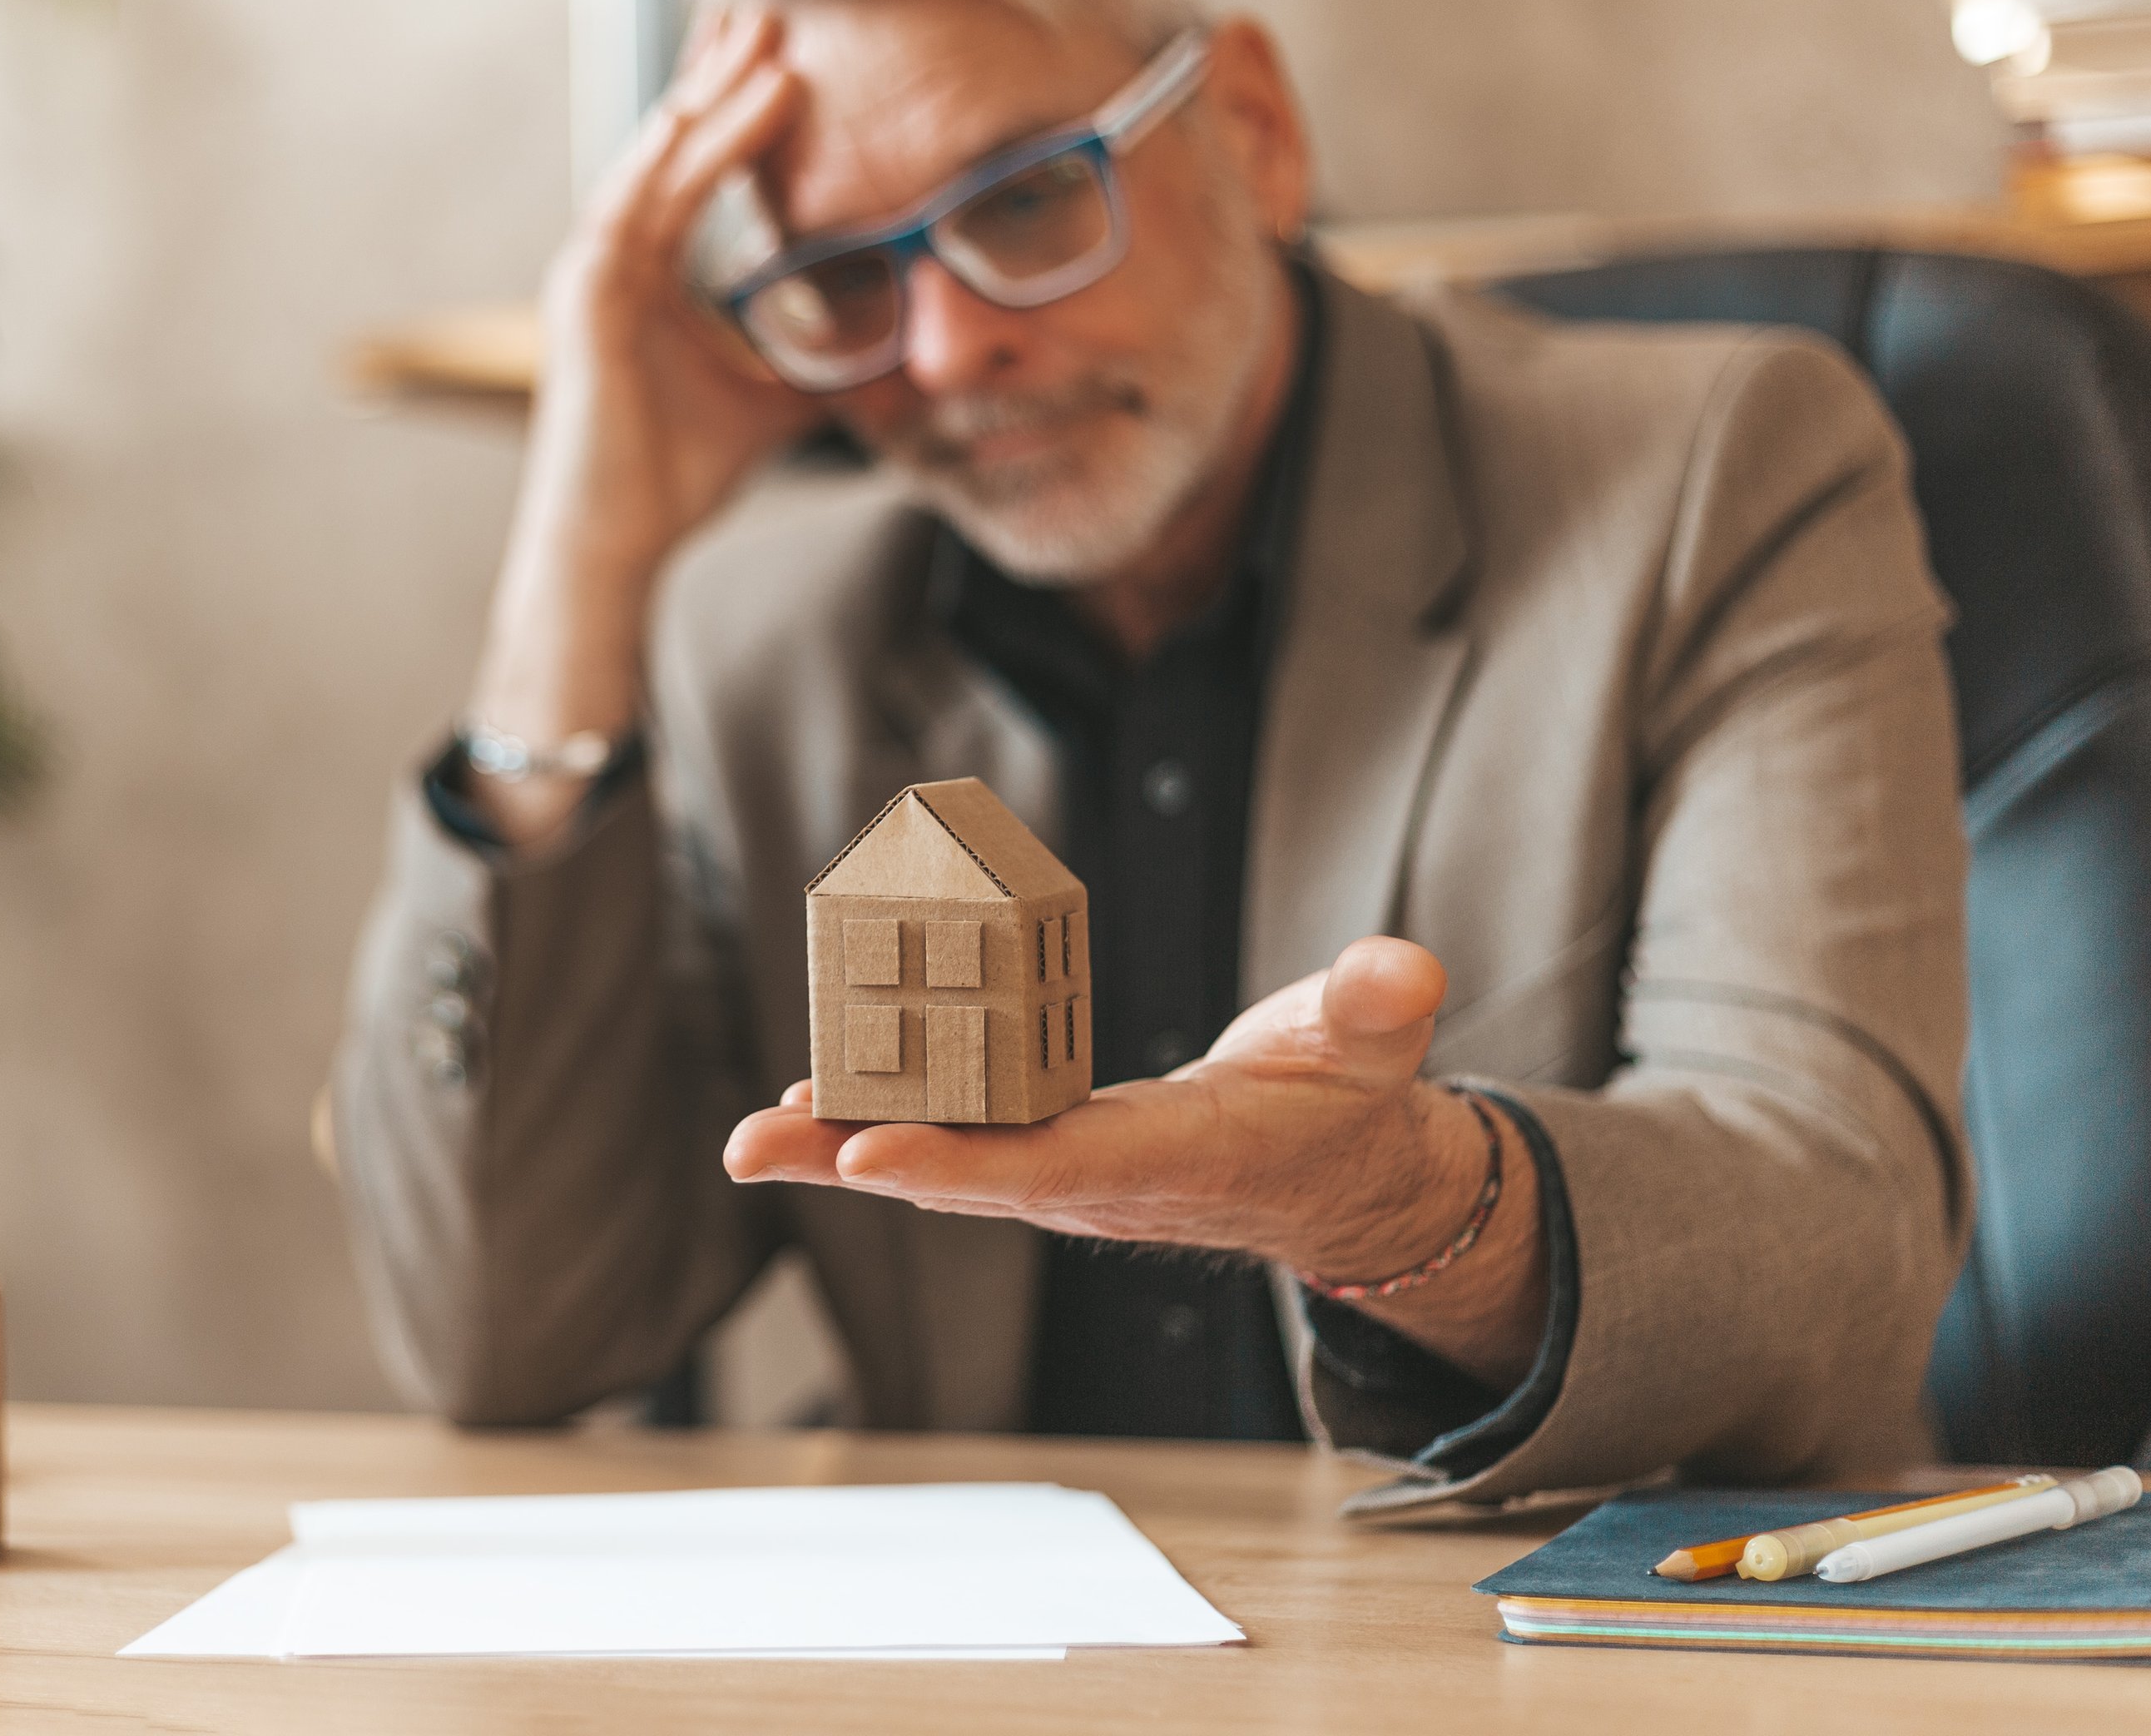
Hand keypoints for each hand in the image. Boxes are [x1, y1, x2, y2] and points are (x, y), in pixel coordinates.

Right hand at [464, 8, 821, 840]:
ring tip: (766, 42)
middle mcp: (610, 257)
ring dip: (711, 98)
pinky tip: (715, 108)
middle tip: (773, 7)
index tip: (787, 54)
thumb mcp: (770, 403)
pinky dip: (682, 156)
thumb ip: (814, 365)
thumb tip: (894, 355)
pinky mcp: (588, 295)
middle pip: (670, 142)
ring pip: (658, 159)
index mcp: (642, 272)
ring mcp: (592, 270)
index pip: (693, 169)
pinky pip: (638, 204)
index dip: (735, 110)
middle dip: (720, 75)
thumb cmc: (673, 480)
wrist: (615, 543)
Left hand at [723, 937, 1549, 1385]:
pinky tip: (802, 1107)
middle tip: (760, 1144)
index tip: (873, 1154)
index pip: (1056, 1162)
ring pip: (940, 1165)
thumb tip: (1402, 969)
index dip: (964, 1159)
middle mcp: (1100, 1181)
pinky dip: (872, 1128)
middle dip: (862, 1160)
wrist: (1334, 1175)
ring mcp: (1065, 1175)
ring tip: (749, 1136)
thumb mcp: (1374, 1049)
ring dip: (840, 1150)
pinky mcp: (1043, 1154)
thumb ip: (1378, 1009)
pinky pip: (947, 1142)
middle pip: (967, 1176)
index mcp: (1173, 1156)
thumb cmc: (1345, 1102)